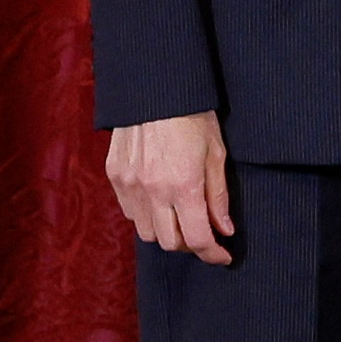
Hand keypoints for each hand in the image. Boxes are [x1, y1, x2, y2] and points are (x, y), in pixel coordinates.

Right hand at [105, 113, 236, 263]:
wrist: (154, 86)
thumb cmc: (193, 114)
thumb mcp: (216, 152)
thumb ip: (219, 195)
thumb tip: (224, 229)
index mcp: (183, 185)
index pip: (197, 239)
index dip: (214, 254)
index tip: (224, 255)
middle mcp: (153, 190)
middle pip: (170, 243)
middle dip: (190, 244)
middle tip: (204, 234)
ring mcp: (129, 184)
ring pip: (146, 232)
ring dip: (166, 232)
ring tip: (181, 217)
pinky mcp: (115, 175)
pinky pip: (129, 212)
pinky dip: (146, 215)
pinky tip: (159, 202)